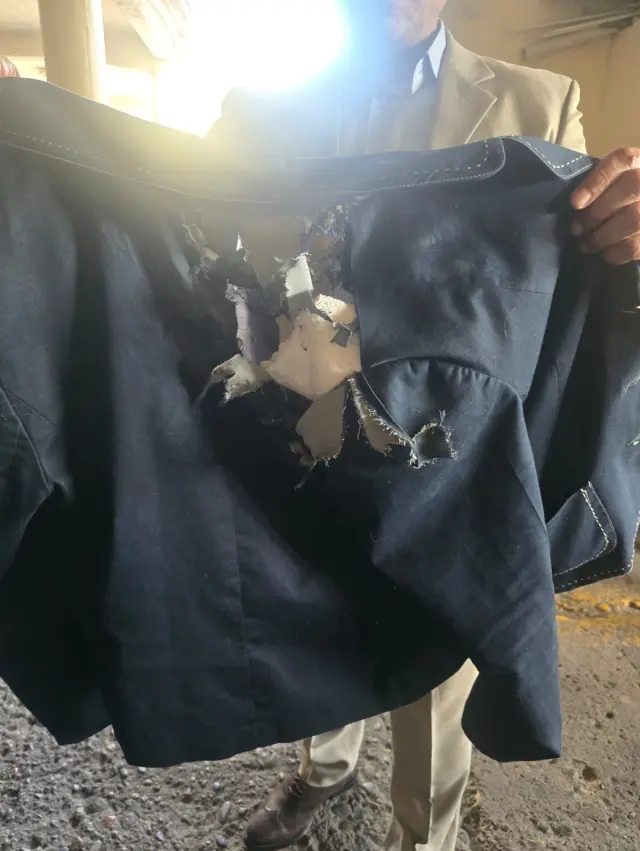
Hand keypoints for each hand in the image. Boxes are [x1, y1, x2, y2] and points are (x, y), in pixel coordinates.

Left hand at [571, 147, 639, 264]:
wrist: (636, 209)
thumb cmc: (614, 198)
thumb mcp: (606, 184)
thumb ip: (594, 185)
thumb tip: (575, 204)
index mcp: (636, 161)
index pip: (622, 160)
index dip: (597, 182)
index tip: (575, 203)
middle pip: (630, 188)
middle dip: (595, 214)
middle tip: (575, 230)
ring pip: (635, 218)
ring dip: (603, 236)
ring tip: (586, 245)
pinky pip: (636, 245)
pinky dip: (616, 252)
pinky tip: (605, 254)